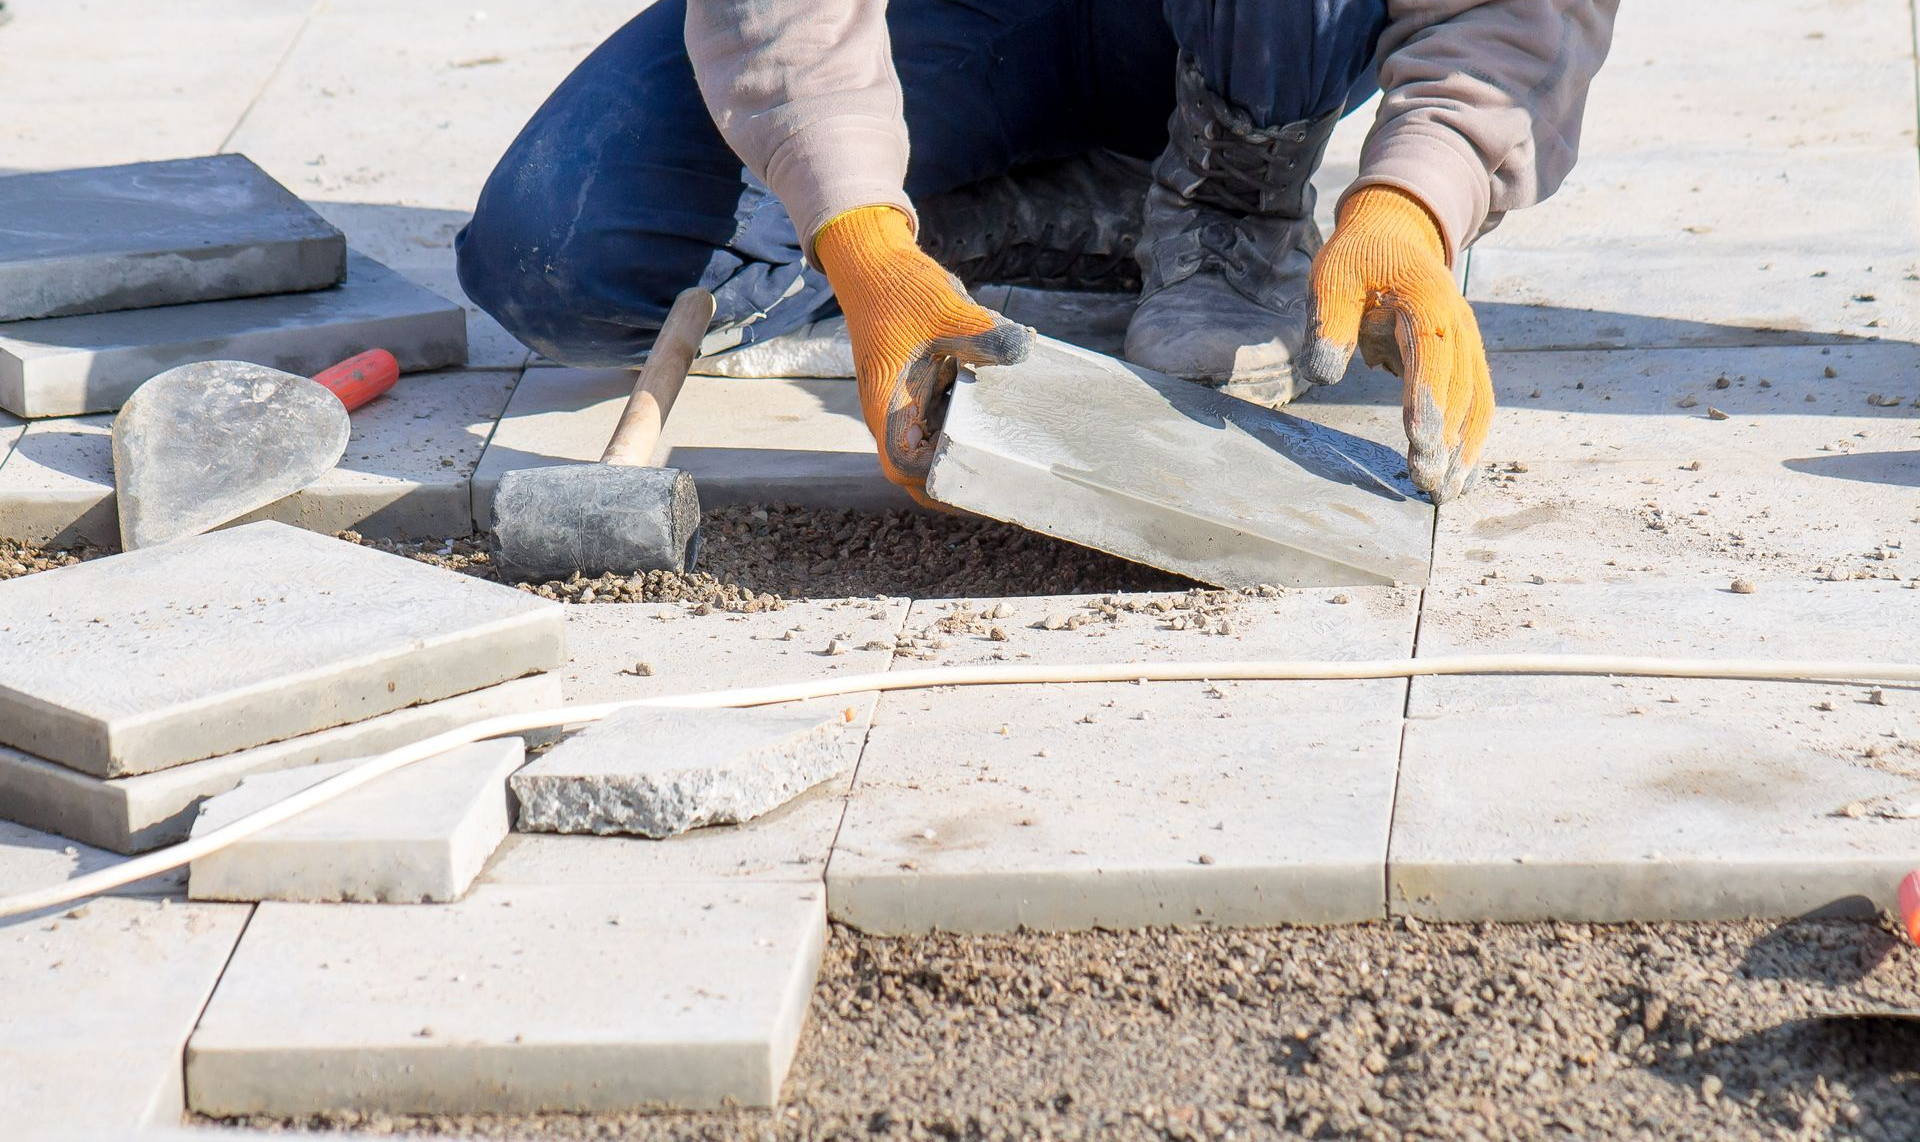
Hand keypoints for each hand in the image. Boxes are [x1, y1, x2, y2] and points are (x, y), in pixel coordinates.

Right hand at [813, 205, 1033, 504]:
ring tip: (1014, 455)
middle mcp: (893, 414)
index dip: (939, 481)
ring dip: (967, 454)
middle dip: (961, 479)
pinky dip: (970, 426)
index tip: (981, 477)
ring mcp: (906, 405)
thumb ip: (984, 334)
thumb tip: (1023, 348)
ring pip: (934, 449)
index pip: (905, 466)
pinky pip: (945, 422)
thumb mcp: (946, 309)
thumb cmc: (898, 289)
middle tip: (1010, 480)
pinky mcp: (920, 391)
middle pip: (922, 472)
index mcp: (887, 405)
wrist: (875, 264)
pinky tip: (1003, 416)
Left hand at [1300, 186, 1492, 501]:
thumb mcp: (1331, 278)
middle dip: (1446, 439)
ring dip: (1465, 448)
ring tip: (1446, 492)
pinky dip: (1470, 438)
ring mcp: (1467, 342)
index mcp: (1427, 299)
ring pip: (1476, 401)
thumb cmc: (1358, 259)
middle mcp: (1458, 323)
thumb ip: (1328, 324)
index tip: (1419, 443)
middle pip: (1460, 387)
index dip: (1428, 399)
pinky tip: (1459, 473)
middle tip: (1427, 483)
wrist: (1394, 235)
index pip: (1433, 355)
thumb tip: (1322, 375)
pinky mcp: (1463, 360)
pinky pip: (1475, 402)